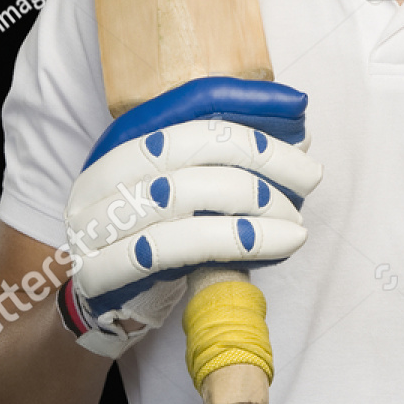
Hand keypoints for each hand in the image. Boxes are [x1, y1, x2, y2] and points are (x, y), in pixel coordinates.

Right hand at [62, 77, 322, 337]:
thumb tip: (298, 130)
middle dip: (259, 154)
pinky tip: (280, 245)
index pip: (186, 102)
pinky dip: (234, 243)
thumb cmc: (162, 238)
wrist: (106, 304)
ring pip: (181, 195)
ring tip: (296, 219)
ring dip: (253, 204)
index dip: (245, 99)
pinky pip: (174, 249)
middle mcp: (100, 174)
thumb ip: (233, 158)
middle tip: (311, 175)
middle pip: (185, 144)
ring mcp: (93, 222)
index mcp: (121, 140)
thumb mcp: (192, 190)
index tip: (298, 105)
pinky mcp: (100, 270)